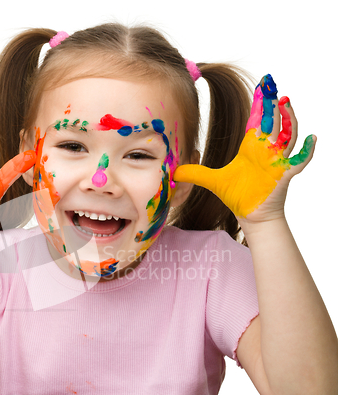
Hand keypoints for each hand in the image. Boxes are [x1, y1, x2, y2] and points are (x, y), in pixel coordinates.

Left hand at [173, 75, 315, 222]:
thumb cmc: (238, 196)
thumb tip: (175, 170)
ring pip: (288, 135)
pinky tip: (311, 138)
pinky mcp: (284, 174)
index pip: (257, 120)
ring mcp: (277, 161)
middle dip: (273, 104)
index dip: (260, 104)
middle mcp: (266, 150)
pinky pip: (300, 160)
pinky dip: (307, 150)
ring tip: (286, 104)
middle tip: (272, 86)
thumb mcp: (213, 181)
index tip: (262, 86)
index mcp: (251, 147)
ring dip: (289, 120)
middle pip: (273, 122)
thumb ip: (195, 173)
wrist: (250, 215)